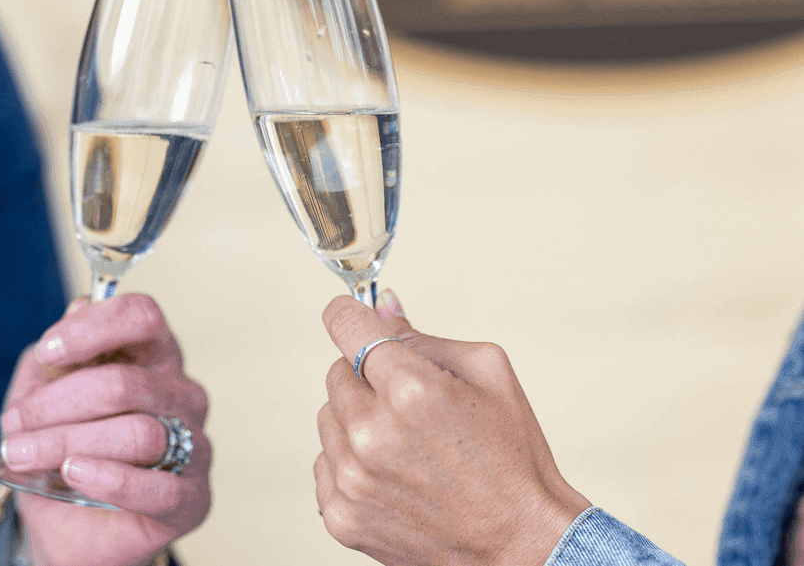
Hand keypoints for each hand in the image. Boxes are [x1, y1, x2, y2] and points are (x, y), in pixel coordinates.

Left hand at [0, 294, 210, 565]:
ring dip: (67, 443)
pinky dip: (111, 478)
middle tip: (13, 426)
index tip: (48, 351)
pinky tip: (75, 474)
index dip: (94, 327)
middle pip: (124, 382)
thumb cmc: (65, 451)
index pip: (142, 316)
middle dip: (56, 404)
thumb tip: (78, 306)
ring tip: (23, 455)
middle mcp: (182, 394)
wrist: (72, 528)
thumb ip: (60, 354)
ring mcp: (194, 445)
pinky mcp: (193, 498)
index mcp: (153, 356)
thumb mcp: (45, 396)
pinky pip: (160, 487)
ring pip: (138, 433)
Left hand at [316, 291, 589, 565]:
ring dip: (358, 420)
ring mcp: (352, 478)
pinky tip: (395, 475)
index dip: (349, 315)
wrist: (520, 546)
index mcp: (410, 389)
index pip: (345, 324)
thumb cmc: (512, 458)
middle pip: (337, 372)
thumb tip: (380, 305)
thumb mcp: (487, 374)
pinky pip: (326, 463)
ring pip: (329, 417)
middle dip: (368, 378)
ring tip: (407, 445)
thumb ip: (424, 337)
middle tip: (412, 405)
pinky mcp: (342, 514)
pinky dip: (352, 463)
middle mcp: (372, 433)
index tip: (352, 316)